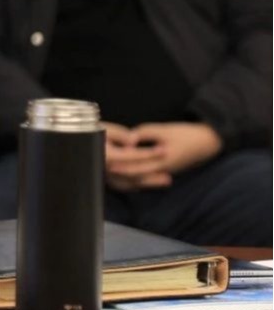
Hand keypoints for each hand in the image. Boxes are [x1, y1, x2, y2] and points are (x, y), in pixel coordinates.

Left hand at [103, 121, 220, 190]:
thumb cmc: (185, 134)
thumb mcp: (164, 130)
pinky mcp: (163, 171)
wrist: (206, 142)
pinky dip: (133, 176)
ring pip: (140, 180)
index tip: (107, 161)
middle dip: (119, 173)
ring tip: (107, 171)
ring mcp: (163, 172)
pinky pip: (145, 177)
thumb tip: (128, 139)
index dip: (121, 165)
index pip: (137, 167)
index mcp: (162, 161)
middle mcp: (161, 171)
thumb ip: (144, 133)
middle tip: (102, 167)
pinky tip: (120, 173)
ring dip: (124, 177)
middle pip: (136, 177)